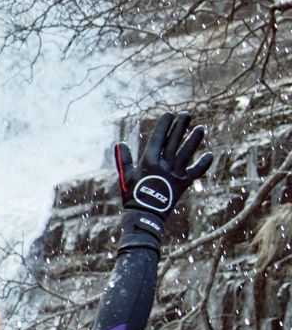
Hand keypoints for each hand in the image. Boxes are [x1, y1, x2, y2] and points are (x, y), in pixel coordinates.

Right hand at [114, 111, 212, 234]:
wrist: (145, 215)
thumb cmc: (132, 196)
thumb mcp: (125, 176)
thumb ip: (124, 160)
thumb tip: (120, 144)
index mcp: (148, 162)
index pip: (158, 139)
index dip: (164, 126)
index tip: (169, 114)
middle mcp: (163, 165)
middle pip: (174, 142)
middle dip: (180, 127)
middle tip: (186, 114)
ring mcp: (175, 174)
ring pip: (186, 153)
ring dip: (194, 140)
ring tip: (201, 127)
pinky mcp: (183, 183)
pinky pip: (195, 172)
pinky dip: (203, 164)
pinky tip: (210, 155)